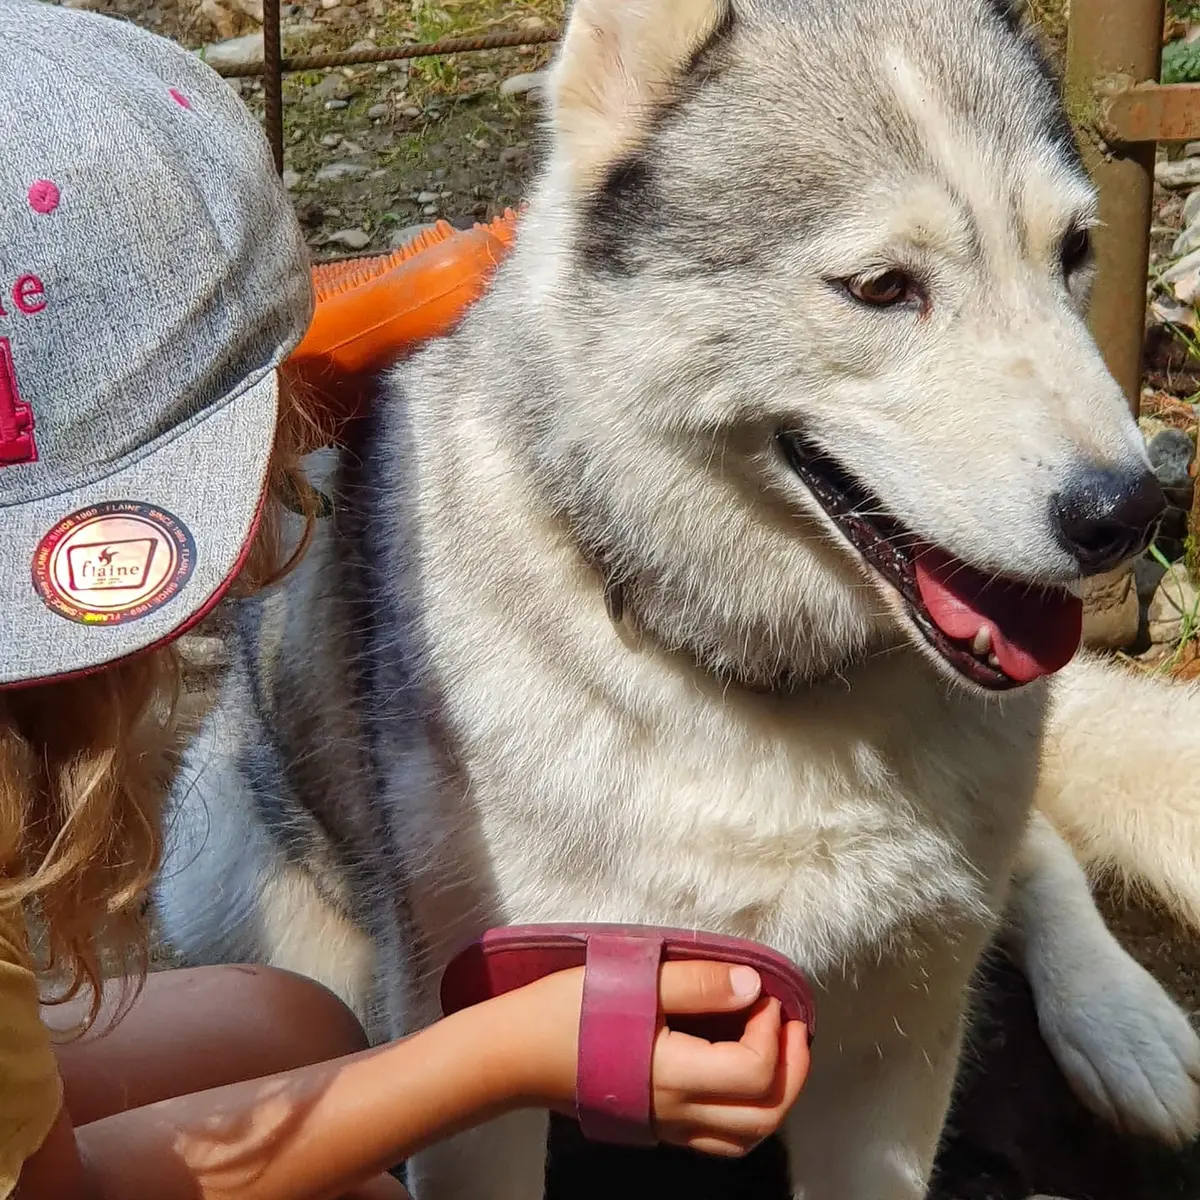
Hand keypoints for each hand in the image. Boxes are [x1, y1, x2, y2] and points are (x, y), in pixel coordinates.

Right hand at [503, 959, 808, 1156]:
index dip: (772, 1029)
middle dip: (793, 1069)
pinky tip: (737, 1072)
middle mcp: (677, 1111)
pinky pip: (718, 1137)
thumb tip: (752, 985)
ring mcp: (666, 1125)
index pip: (754, 1072)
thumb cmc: (566, 1009)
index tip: (761, 990)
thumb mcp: (629, 980)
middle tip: (790, 1023)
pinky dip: (746, 1111)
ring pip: (745, 1136)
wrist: (513, 1052)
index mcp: (674, 1075)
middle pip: (764, 1117)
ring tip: (776, 1049)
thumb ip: (694, 983)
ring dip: (776, 1096)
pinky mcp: (654, 1125)